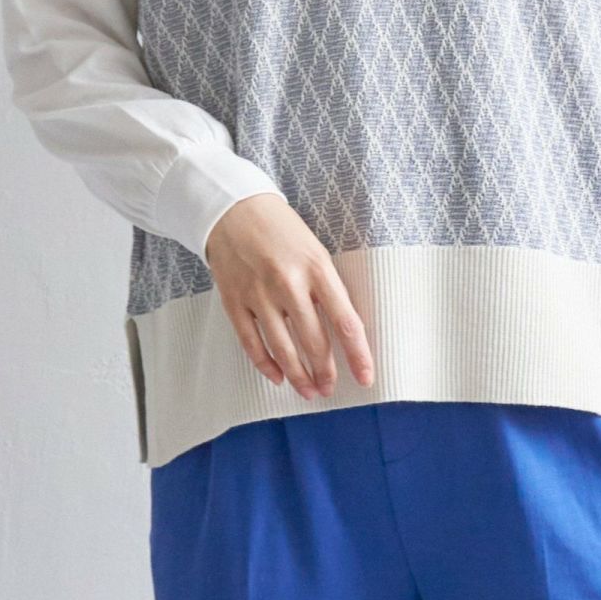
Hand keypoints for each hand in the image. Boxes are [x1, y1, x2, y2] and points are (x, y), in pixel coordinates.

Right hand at [204, 193, 375, 400]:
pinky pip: (252, 343)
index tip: (366, 377)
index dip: (358, 355)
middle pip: (314, 341)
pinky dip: (266, 364)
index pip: (345, 321)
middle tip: (330, 388)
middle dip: (325, 371)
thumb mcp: (315, 251)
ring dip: (298, 376)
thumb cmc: (282, 230)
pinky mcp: (234, 300)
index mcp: (317, 268)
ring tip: (309, 391)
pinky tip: (277, 376)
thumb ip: (327, 288)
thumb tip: (342, 332)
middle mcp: (289, 283)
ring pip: (283, 348)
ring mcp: (259, 294)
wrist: (234, 208)